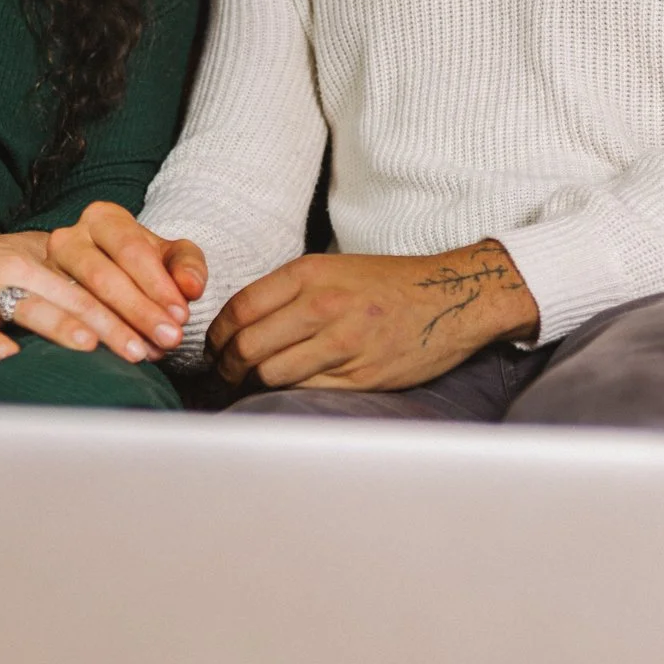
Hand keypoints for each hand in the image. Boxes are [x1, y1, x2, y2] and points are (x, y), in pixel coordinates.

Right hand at [0, 179, 162, 385]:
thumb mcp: (32, 263)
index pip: (84, 292)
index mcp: (29, 266)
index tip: (157, 338)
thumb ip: (76, 282)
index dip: (123, 314)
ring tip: (15, 360)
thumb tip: (140, 310)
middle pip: (43, 307)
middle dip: (84, 330)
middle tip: (125, 350)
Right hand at [45, 201, 206, 356]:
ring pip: (77, 300)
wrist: (89, 273)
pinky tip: (97, 352)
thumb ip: (186, 265)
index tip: (181, 315)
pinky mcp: (29, 295)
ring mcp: (44, 268)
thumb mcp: (167, 256)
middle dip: (139, 311)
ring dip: (112, 330)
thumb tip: (190, 287)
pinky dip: (76, 337)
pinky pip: (53, 318)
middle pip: (103, 276)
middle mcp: (69, 237)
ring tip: (140, 353)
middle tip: (168, 339)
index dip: (157, 284)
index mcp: (103, 218)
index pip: (131, 249)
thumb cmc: (137, 264)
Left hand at [207, 241, 537, 391]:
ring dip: (252, 385)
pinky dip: (286, 395)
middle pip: (248, 346)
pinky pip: (305, 391)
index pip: (240, 309)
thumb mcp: (334, 269)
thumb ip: (289, 292)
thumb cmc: (387, 284)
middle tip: (224, 374)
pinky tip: (282, 392)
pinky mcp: (360, 376)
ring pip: (272, 374)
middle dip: (227, 366)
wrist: (450, 298)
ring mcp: (342, 343)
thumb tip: (241, 323)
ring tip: (248, 386)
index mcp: (309, 274)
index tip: (214, 347)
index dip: (218, 335)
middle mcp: (322, 306)